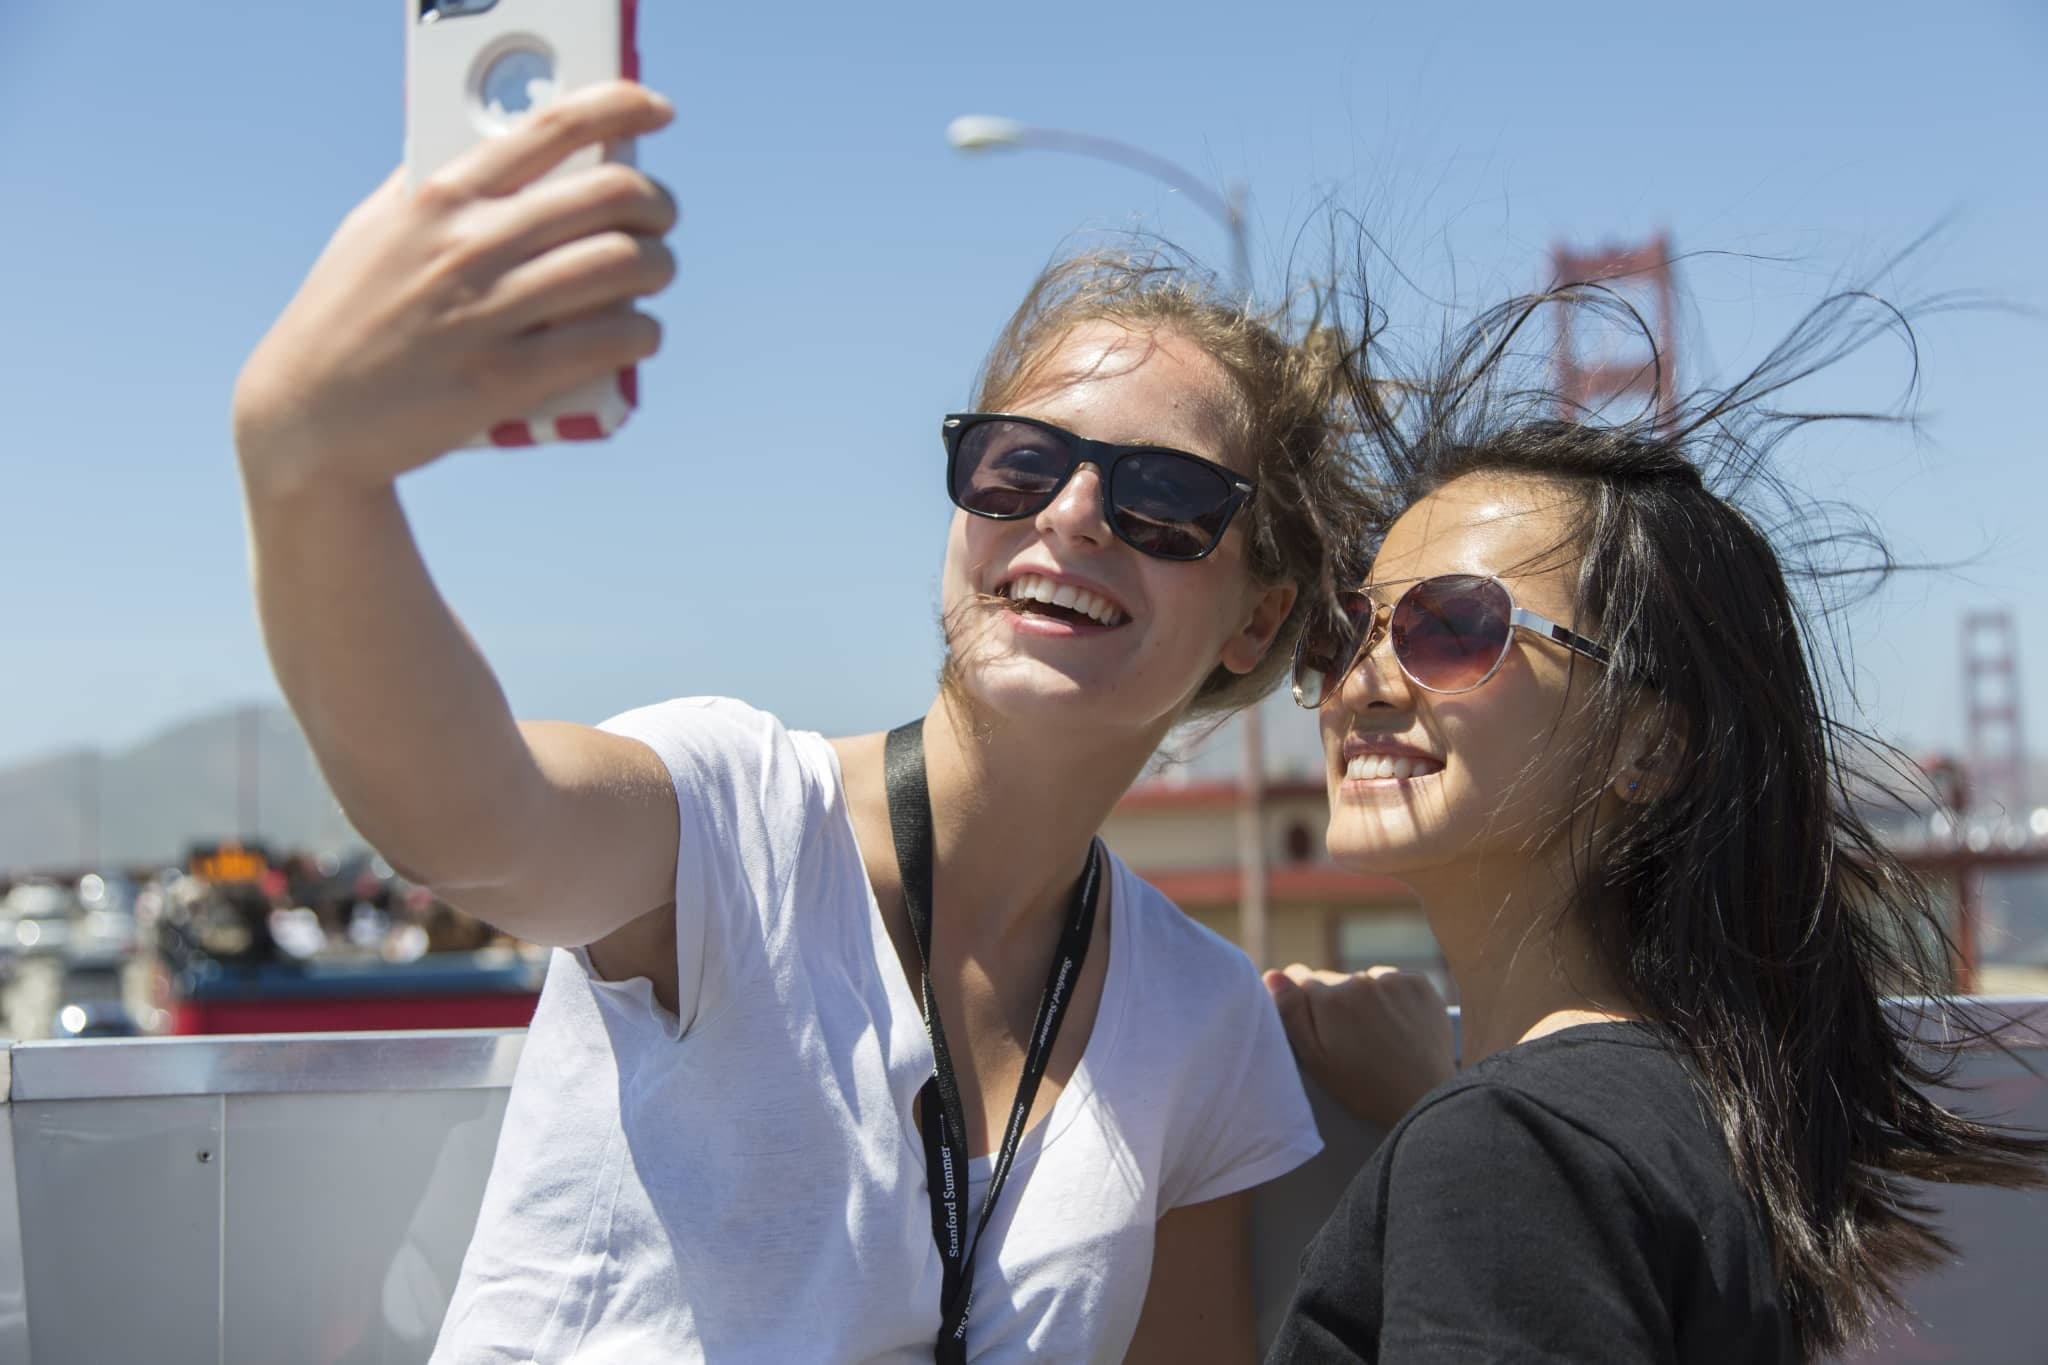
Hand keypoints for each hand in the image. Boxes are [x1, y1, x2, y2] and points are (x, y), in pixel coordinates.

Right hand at [233, 81, 678, 498]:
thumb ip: (429, 184)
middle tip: (660, 220)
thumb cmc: (347, 315)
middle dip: (656, 204)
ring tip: (655, 274)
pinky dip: (642, 333)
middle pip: (608, 196)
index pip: (550, 127)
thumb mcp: (374, 228)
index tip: (656, 112)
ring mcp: (486, 311)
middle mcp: (467, 244)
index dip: (619, 107)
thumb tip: (496, 150)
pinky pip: (610, 340)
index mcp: (439, 195)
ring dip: (659, 267)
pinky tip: (639, 334)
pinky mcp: (503, 378)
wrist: (308, 415)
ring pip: (622, 266)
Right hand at [1264, 964, 1455, 1128]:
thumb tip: (1273, 974)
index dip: (1304, 1002)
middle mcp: (1359, 980)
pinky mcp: (1419, 982)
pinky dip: (1392, 997)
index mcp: (1329, 998)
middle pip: (1333, 980)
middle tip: (1349, 1040)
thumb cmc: (1364, 1088)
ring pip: (1364, 981)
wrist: (1426, 1099)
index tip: (1317, 1026)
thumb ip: (1291, 1014)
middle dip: (1334, 1002)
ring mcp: (1392, 979)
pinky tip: (1398, 1026)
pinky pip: (1393, 981)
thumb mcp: (1316, 1061)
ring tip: (1376, 1036)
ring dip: (1364, 999)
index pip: (1300, 978)